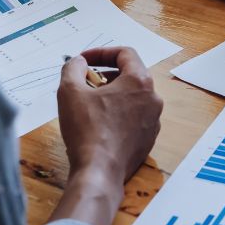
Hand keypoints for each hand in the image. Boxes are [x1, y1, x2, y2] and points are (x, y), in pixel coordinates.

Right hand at [56, 47, 162, 180]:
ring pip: (133, 98)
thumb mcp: (70, 91)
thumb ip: (73, 67)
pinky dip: (118, 114)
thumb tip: (79, 62)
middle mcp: (153, 99)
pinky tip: (99, 124)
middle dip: (106, 74)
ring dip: (112, 95)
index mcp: (139, 82)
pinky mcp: (148, 139)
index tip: (83, 60)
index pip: (125, 53)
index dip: (101, 52)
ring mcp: (154, 121)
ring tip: (90, 104)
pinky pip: (134, 118)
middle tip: (85, 82)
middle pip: (130, 75)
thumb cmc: (87, 129)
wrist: (100, 172)